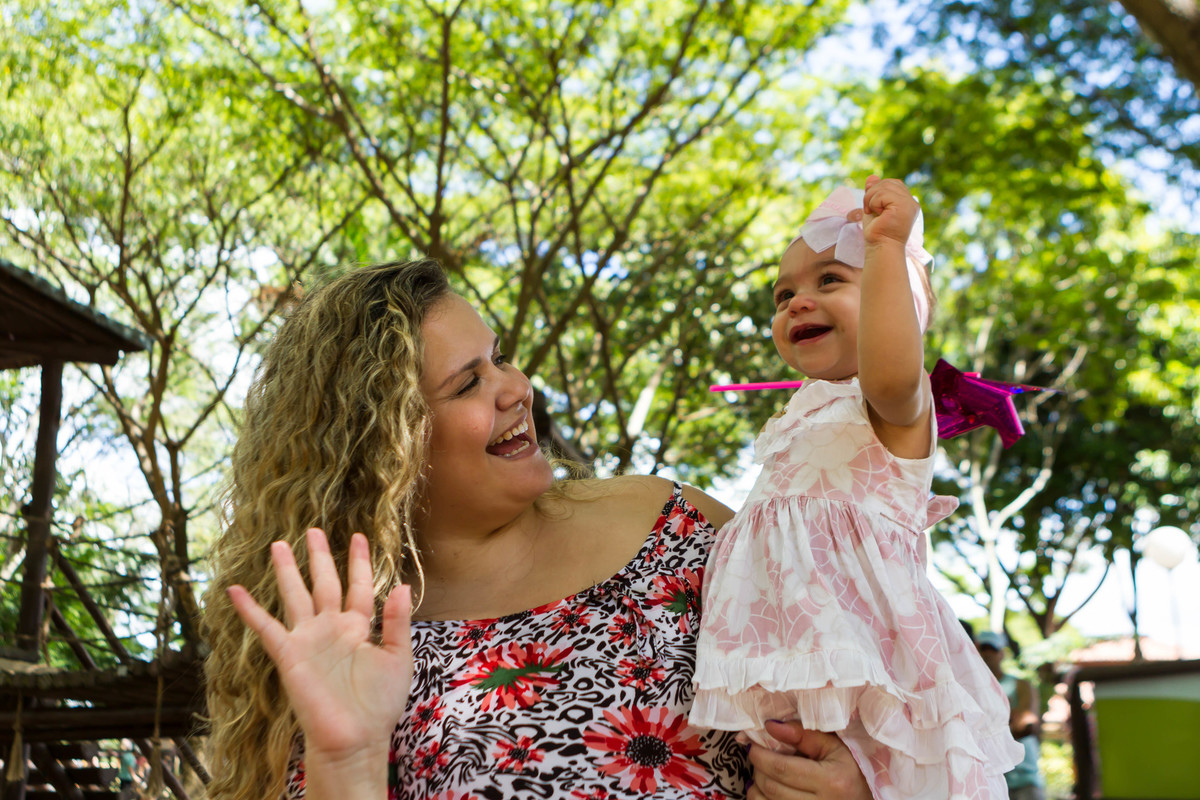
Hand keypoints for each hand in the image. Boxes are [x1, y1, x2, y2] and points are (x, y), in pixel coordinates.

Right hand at [228, 528, 413, 764]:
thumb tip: (402, 585)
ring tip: (278, 544)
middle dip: (319, 557)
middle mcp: (332, 628)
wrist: (355, 738)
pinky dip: (250, 610)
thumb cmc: (380, 703)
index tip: (359, 537)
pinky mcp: (289, 655)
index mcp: (359, 627)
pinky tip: (236, 590)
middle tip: (312, 530)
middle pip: (324, 583)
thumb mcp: (398, 658)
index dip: (359, 562)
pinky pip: (266, 628)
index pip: (359, 586)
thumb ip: (397, 622)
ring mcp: (309, 639)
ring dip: (287, 571)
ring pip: (296, 596)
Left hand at [746, 720, 871, 799]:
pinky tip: (769, 792)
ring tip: (765, 774)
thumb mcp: (836, 748)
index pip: (782, 768)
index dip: (761, 755)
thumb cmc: (851, 772)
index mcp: (831, 781)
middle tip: (760, 757)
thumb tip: (771, 726)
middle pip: (770, 787)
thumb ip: (804, 734)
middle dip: (758, 769)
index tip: (754, 745)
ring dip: (757, 787)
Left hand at [857, 175, 918, 250]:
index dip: (877, 190)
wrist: (880, 247)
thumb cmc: (877, 232)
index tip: (873, 207)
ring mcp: (909, 203)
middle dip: (872, 193)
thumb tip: (871, 177)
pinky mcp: (903, 206)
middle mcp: (911, 201)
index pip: (892, 183)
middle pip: (888, 182)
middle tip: (870, 211)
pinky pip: (882, 194)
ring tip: (873, 213)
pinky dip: (873, 204)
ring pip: (883, 186)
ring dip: (871, 199)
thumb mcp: (873, 207)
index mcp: (907, 202)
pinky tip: (877, 215)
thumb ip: (874, 192)